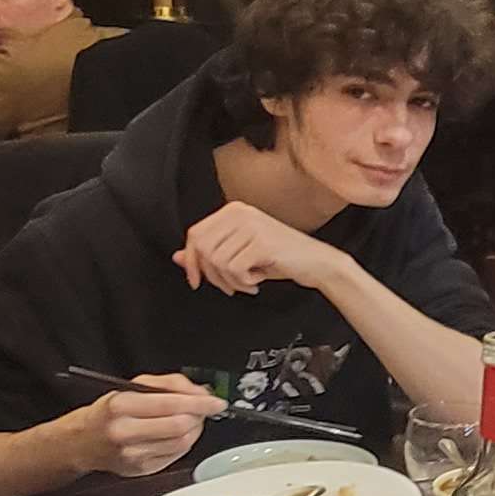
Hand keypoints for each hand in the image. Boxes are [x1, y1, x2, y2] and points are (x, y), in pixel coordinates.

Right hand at [64, 373, 223, 476]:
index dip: (199, 403)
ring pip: (182, 443)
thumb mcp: (133, 386)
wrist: (84, 441)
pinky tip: (179, 434)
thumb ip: (169, 384)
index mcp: (121, 406)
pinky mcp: (142, 470)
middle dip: (198, 416)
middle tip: (203, 409)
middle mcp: (125, 432)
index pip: (170, 405)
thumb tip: (200, 392)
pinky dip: (185, 442)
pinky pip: (176, 455)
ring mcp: (133, 455)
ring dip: (194, 430)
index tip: (216, 402)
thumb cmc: (109, 412)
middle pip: (180, 426)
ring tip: (190, 420)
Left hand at [174, 201, 353, 296]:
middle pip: (202, 248)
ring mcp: (251, 226)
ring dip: (230, 281)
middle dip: (212, 275)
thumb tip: (178, 258)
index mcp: (233, 210)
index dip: (191, 261)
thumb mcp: (240, 254)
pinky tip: (258, 280)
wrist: (317, 262)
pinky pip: (234, 269)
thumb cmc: (281, 258)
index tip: (195, 279)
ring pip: (217, 261)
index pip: (195, 234)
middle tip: (230, 284)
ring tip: (247, 281)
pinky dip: (243, 282)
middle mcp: (240, 213)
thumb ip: (209, 254)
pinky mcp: (261, 242)